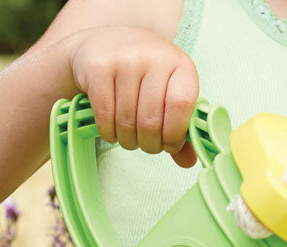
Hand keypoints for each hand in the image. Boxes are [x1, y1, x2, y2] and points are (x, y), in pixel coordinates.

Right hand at [68, 25, 198, 165]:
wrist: (105, 44)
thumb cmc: (144, 77)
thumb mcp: (168, 95)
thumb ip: (180, 129)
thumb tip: (187, 162)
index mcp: (181, 66)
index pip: (181, 106)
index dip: (174, 135)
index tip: (168, 144)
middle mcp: (154, 57)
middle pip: (151, 122)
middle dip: (149, 144)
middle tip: (145, 143)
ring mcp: (124, 60)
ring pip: (127, 123)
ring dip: (128, 141)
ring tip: (128, 137)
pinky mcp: (98, 67)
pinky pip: (105, 116)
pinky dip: (108, 133)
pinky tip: (111, 131)